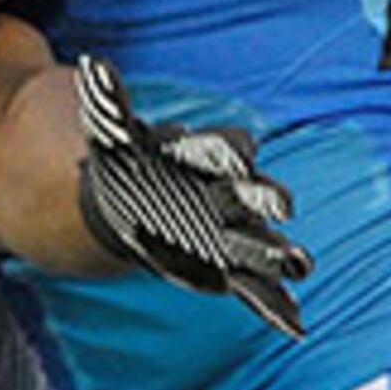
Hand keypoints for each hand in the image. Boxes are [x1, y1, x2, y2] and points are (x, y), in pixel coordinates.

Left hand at [71, 56, 308, 337]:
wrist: (131, 204)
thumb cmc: (130, 165)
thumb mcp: (113, 138)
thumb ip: (108, 105)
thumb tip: (90, 64)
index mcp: (206, 157)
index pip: (225, 148)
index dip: (228, 151)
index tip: (237, 154)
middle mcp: (229, 192)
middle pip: (252, 193)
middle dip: (263, 198)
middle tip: (280, 204)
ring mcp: (233, 230)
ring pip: (262, 241)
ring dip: (279, 253)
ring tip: (299, 265)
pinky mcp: (228, 266)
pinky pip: (255, 287)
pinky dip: (275, 304)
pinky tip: (295, 325)